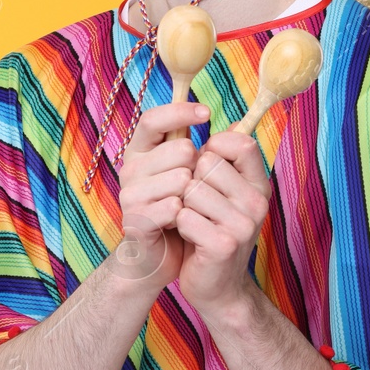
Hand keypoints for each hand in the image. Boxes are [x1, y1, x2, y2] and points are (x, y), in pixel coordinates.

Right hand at [112, 101, 208, 296]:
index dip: (179, 112)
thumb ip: (210, 149)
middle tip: (193, 188)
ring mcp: (130, 193)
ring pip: (180, 179)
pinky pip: (172, 207)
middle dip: (199, 169)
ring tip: (187, 209)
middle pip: (179, 150)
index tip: (206, 112)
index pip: (152, 119)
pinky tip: (180, 224)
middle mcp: (131, 167)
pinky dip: (185, 218)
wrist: (161, 257)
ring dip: (194, 197)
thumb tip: (239, 123)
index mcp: (141, 152)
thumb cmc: (180, 211)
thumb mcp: (194, 175)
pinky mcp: (134, 219)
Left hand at [172, 130, 272, 317]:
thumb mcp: (224, 193)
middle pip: (207, 163)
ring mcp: (244, 224)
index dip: (213, 149)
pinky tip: (188, 238)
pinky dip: (178, 225)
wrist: (215, 286)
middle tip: (196, 206)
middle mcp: (258, 201)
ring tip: (192, 222)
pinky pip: (185, 216)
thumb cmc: (211, 230)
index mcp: (260, 184)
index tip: (205, 168)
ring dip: (182, 205)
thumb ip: (227, 161)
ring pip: (191, 189)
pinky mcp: (224, 244)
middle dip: (190, 181)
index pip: (240, 142)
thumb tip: (237, 122)